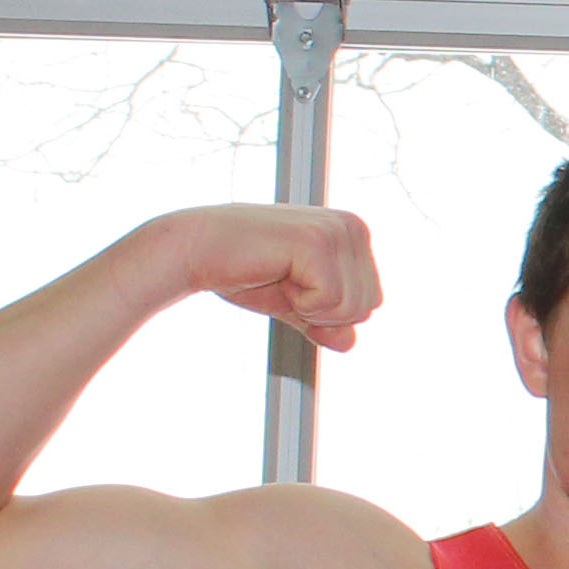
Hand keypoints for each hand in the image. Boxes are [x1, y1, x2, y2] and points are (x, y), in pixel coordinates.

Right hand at [158, 204, 380, 350]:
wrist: (196, 252)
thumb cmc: (245, 273)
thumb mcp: (297, 303)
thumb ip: (327, 323)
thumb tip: (349, 343)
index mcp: (355, 234)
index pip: (372, 302)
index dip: (330, 311)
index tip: (294, 284)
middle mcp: (353, 226)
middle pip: (368, 307)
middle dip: (324, 312)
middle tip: (284, 281)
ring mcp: (336, 231)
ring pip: (353, 308)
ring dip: (310, 307)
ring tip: (279, 275)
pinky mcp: (316, 242)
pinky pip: (331, 302)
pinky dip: (300, 303)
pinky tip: (275, 273)